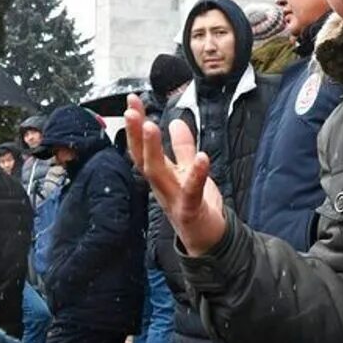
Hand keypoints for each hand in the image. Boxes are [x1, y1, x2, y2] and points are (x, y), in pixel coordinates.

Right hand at [123, 94, 226, 255]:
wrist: (211, 241)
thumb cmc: (196, 206)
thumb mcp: (189, 172)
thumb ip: (183, 149)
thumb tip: (176, 122)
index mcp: (161, 176)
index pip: (142, 148)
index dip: (136, 125)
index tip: (131, 100)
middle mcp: (161, 187)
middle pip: (143, 159)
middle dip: (135, 134)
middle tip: (131, 111)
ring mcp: (173, 199)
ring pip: (157, 174)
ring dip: (152, 150)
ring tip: (150, 126)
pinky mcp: (190, 211)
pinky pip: (191, 192)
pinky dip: (196, 175)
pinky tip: (203, 157)